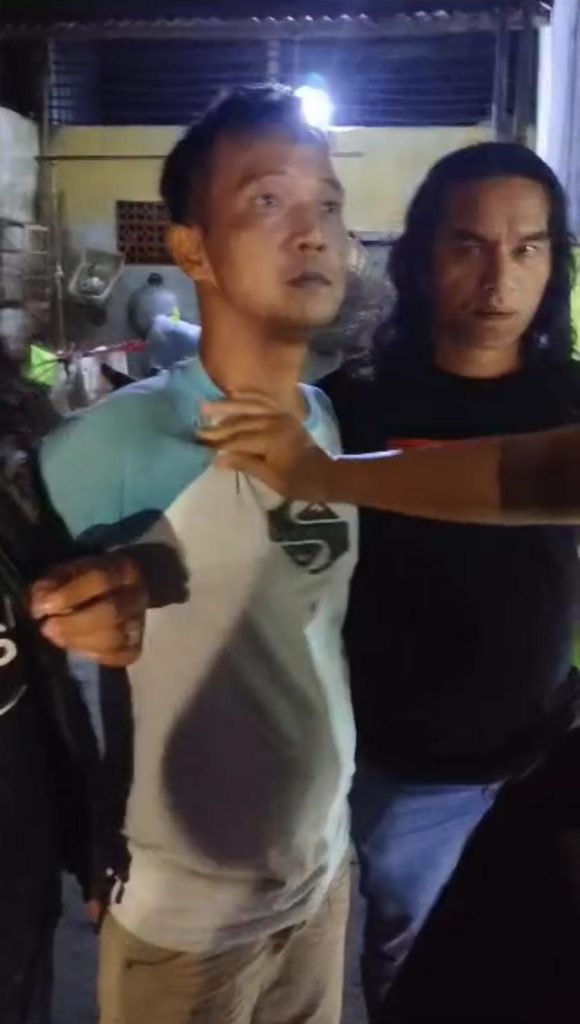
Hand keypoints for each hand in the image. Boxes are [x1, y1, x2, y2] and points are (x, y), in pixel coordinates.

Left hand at [29, 553, 146, 666]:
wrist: (121, 590)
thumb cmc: (87, 579)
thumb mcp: (67, 571)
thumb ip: (51, 584)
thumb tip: (39, 604)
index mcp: (121, 569)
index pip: (100, 580)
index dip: (69, 595)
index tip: (40, 609)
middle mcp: (137, 595)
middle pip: (111, 613)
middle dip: (72, 624)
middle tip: (47, 628)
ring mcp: (139, 623)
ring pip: (115, 639)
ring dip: (79, 642)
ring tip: (57, 638)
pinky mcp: (136, 646)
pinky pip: (118, 656)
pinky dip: (93, 655)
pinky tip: (77, 647)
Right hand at [197, 392, 333, 500]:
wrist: (326, 474)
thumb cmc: (299, 482)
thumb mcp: (272, 478)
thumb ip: (246, 465)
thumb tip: (218, 460)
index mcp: (273, 439)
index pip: (238, 439)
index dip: (218, 443)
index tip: (200, 445)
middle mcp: (276, 421)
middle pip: (241, 421)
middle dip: (218, 427)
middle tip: (197, 429)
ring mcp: (281, 415)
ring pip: (249, 406)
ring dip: (227, 406)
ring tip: (206, 407)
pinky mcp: (285, 413)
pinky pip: (264, 400)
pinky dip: (248, 396)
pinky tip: (233, 394)